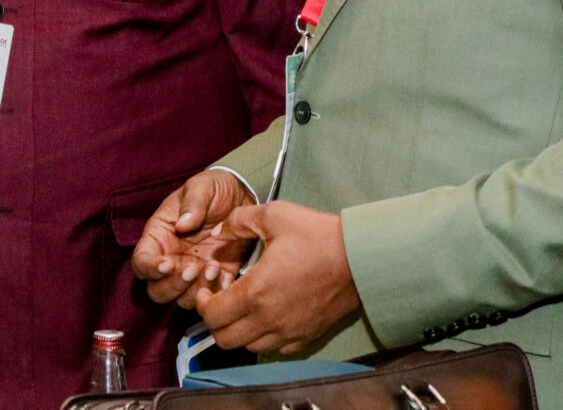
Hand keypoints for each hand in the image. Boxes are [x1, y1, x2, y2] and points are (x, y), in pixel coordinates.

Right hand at [132, 169, 256, 307]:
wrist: (245, 194)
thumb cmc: (215, 188)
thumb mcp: (202, 187)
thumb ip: (192, 204)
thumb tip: (182, 225)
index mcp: (159, 236)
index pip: (141, 261)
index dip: (149, 268)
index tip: (168, 264)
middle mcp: (172, 259)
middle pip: (157, 290)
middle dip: (173, 285)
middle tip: (194, 268)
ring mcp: (193, 271)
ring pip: (182, 299)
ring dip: (197, 290)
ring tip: (215, 267)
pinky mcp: (216, 278)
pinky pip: (210, 297)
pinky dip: (217, 293)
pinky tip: (227, 276)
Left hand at [193, 201, 360, 354]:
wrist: (361, 257)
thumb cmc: (318, 235)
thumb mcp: (274, 215)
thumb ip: (238, 221)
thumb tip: (218, 233)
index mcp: (256, 292)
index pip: (212, 315)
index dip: (202, 302)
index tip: (208, 287)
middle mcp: (269, 320)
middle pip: (224, 339)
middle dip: (215, 320)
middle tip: (220, 298)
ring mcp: (289, 332)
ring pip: (248, 347)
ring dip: (238, 329)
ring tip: (244, 304)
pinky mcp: (306, 336)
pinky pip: (274, 348)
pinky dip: (262, 336)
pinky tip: (267, 312)